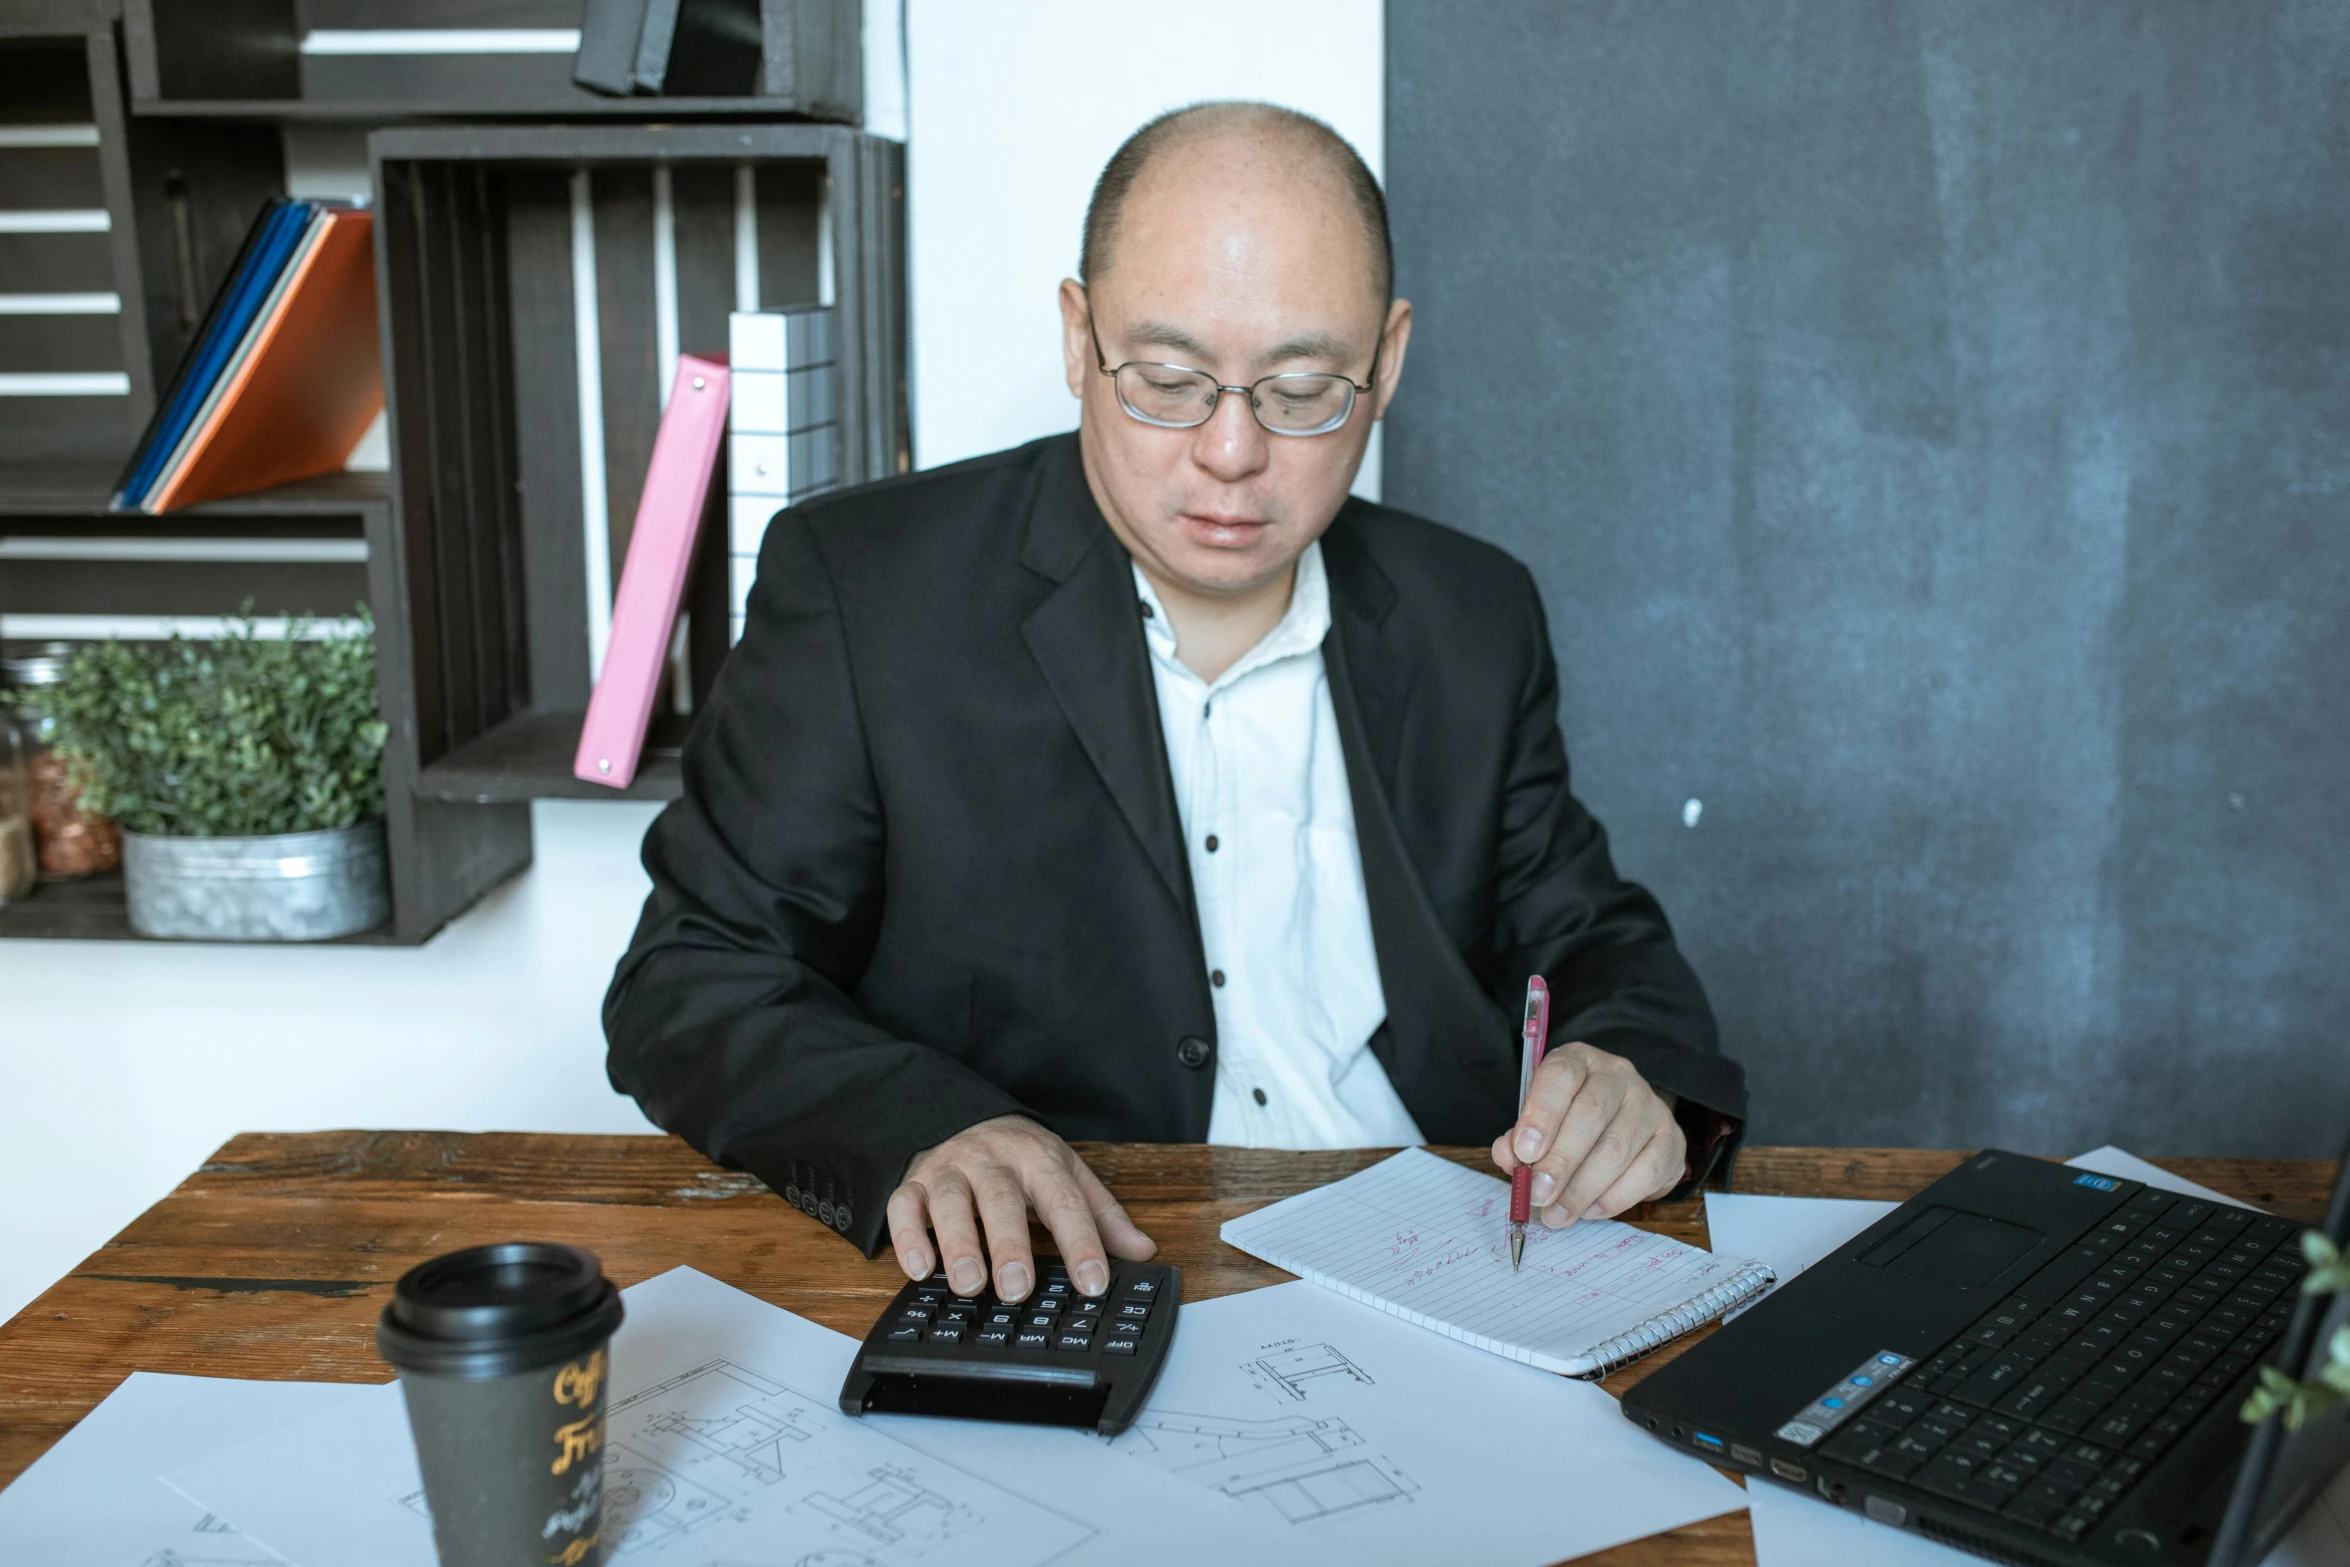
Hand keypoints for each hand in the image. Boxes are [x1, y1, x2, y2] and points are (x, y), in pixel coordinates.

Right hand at [886, 1114, 1156, 1300]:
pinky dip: (909, 1237)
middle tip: (1018, 1289)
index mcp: (1038, 1159)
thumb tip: (1143, 1251)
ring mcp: (950, 1170)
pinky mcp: (914, 1183)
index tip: (1093, 1282)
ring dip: (958, 1244)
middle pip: (1001, 1200)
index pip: (1064, 1201)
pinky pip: (904, 1206)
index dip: (1081, 1243)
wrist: (963, 1117)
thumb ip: (1103, 1216)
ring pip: (951, 1202)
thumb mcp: (1067, 1175)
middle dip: (1010, 1245)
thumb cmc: (1021, 1158)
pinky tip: (920, 1268)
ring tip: (969, 1284)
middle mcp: (992, 1161)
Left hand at [1491, 1042, 1683, 1230]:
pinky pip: (1645, 1173)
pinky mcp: (1671, 1139)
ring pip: (1616, 1149)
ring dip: (1581, 1190)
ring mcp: (1650, 1105)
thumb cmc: (1571, 1121)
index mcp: (1579, 1060)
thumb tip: (1510, 1157)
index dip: (1541, 1114)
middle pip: (1590, 1114)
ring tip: (1556, 1214)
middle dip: (1560, 1161)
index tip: (1524, 1151)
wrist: (1625, 1126)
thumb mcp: (1540, 1120)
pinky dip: (1612, 1199)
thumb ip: (1520, 1139)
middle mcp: (1618, 1075)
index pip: (1561, 1075)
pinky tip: (1589, 1210)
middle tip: (1538, 1194)